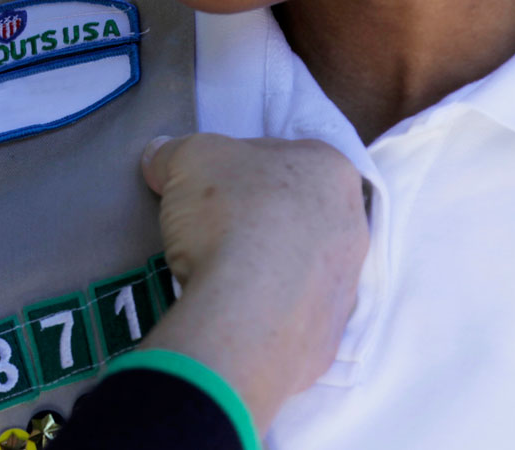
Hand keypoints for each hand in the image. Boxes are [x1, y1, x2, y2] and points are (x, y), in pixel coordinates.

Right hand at [138, 133, 367, 428]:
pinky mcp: (329, 335)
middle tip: (212, 231)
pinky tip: (233, 315)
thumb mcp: (187, 159)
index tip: (205, 189)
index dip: (234, 168)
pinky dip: (267, 312)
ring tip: (218, 277)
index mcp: (330, 169)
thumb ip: (173, 152)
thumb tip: (160, 157)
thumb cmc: (228, 215)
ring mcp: (346, 284)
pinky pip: (293, 314)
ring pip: (299, 265)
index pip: (279, 156)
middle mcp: (353, 224)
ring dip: (267, 267)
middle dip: (256, 218)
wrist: (246, 315)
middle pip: (295, 211)